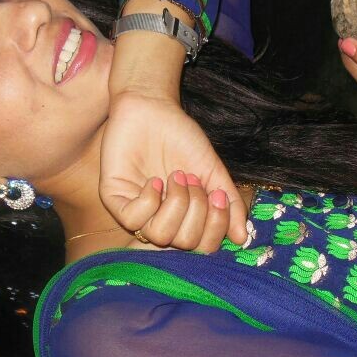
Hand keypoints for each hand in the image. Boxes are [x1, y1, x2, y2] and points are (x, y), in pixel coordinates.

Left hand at [99, 91, 247, 250]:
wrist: (154, 108)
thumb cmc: (182, 139)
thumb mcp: (212, 172)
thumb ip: (228, 204)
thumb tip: (242, 237)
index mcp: (184, 218)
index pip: (202, 247)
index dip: (215, 226)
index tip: (218, 195)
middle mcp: (161, 220)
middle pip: (182, 244)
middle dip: (195, 211)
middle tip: (192, 180)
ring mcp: (136, 212)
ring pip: (158, 236)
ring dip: (174, 204)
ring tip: (176, 177)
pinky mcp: (114, 199)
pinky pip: (133, 220)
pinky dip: (149, 200)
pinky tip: (154, 181)